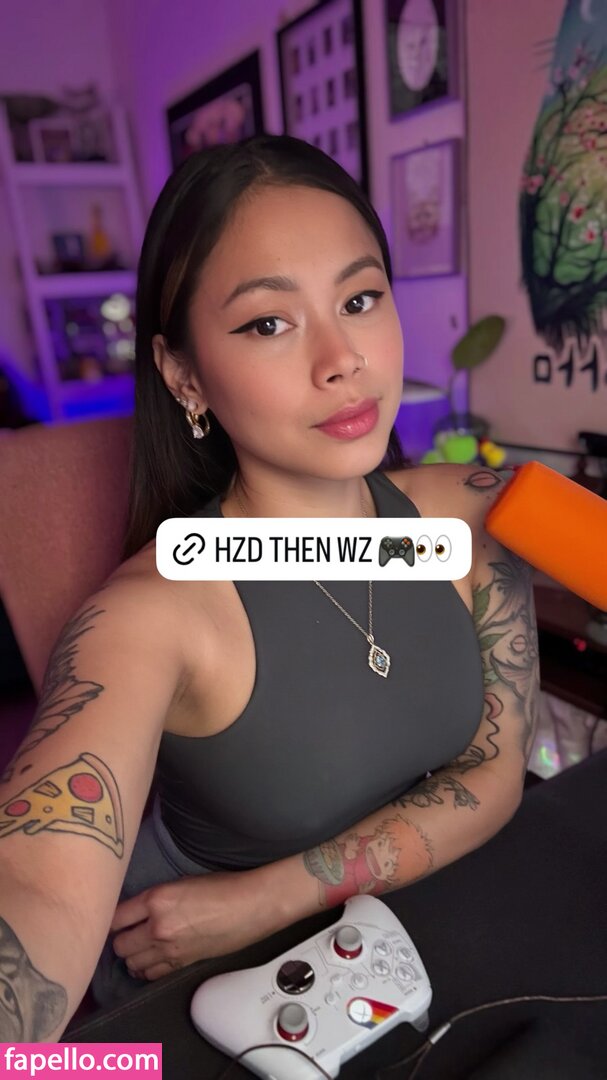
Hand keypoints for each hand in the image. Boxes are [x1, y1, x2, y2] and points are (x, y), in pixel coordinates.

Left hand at [110, 869, 279, 981]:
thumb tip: (135, 911)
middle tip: (126, 932)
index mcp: (156, 899)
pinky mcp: (181, 964)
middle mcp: (157, 927)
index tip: (111, 918)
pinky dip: (146, 968)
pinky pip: (150, 974)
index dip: (110, 918)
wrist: (249, 906)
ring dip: (131, 955)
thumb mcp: (181, 882)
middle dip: (120, 939)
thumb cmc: (221, 887)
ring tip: (137, 946)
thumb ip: (155, 898)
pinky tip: (150, 959)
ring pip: (131, 963)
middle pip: (119, 945)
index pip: (115, 917)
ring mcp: (169, 949)